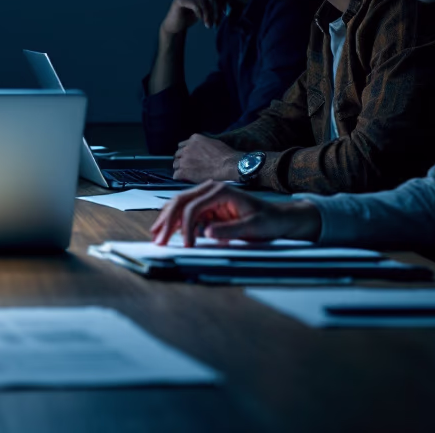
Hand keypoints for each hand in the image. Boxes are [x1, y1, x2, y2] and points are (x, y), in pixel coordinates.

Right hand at [150, 181, 321, 246]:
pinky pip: (186, 212)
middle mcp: (211, 189)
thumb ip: (230, 230)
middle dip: (167, 221)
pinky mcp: (208, 207)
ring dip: (167, 220)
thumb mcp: (253, 227)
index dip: (186, 226)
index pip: (194, 206)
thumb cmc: (268, 221)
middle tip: (158, 239)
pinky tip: (167, 230)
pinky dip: (175, 221)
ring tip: (156, 234)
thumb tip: (206, 233)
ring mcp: (208, 197)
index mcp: (221, 191)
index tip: (186, 245)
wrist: (278, 218)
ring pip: (179, 205)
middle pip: (181, 202)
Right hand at [160, 0, 219, 35]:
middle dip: (216, 9)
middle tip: (217, 22)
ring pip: (203, 0)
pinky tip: (200, 20)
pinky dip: (200, 14)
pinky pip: (195, 5)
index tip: (223, 13)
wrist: (175, 28)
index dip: (221, 1)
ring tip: (209, 24)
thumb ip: (213, 1)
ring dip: (208, 14)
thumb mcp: (205, 9)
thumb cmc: (190, 18)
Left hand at [172, 134, 240, 181]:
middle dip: (181, 160)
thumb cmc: (225, 154)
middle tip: (187, 166)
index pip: (182, 145)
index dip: (185, 152)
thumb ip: (201, 144)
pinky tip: (184, 179)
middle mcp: (186, 148)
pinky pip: (176, 175)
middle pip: (177, 154)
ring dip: (180, 168)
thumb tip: (199, 149)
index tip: (188, 157)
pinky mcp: (184, 171)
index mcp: (193, 139)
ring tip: (186, 173)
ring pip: (175, 164)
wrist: (228, 165)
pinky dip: (179, 177)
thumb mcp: (212, 142)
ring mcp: (184, 160)